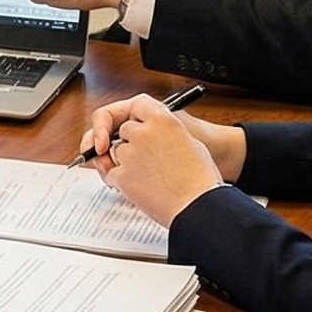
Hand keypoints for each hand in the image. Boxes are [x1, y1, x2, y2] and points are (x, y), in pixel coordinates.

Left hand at [78, 99, 247, 182]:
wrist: (198, 206)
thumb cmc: (200, 179)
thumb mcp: (189, 142)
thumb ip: (164, 132)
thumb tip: (147, 134)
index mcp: (164, 120)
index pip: (139, 105)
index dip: (136, 116)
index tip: (136, 125)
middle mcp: (143, 133)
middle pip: (124, 130)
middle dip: (131, 143)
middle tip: (148, 159)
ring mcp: (130, 154)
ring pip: (116, 152)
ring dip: (126, 162)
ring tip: (151, 177)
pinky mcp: (121, 175)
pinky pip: (111, 174)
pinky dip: (121, 181)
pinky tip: (142, 188)